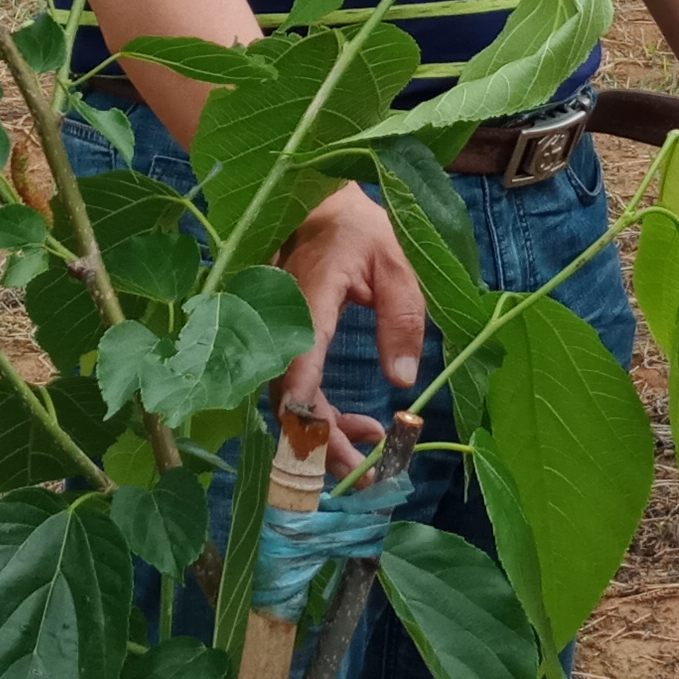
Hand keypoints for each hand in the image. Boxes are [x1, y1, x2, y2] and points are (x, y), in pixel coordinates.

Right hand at [276, 180, 422, 476]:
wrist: (318, 204)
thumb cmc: (359, 230)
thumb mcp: (397, 264)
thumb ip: (401, 317)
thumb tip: (402, 379)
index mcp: (307, 302)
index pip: (298, 369)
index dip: (311, 417)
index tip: (340, 451)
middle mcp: (281, 327)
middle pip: (289, 402)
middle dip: (324, 447)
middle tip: (370, 474)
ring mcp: (277, 339)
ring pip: (288, 406)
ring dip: (326, 438)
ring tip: (374, 451)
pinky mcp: (283, 349)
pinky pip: (294, 394)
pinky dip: (322, 419)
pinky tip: (358, 426)